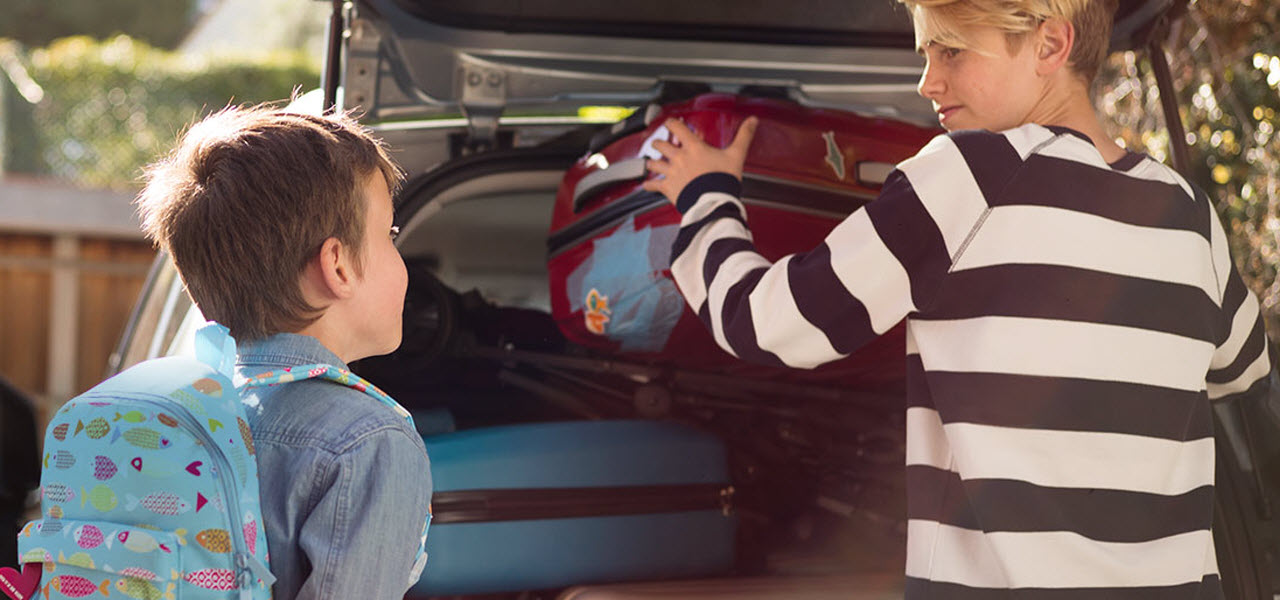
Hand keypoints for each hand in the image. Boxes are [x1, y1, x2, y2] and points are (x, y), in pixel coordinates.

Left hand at [643, 116, 757, 203]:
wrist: (714, 202)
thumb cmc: (724, 179)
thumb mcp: (736, 155)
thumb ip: (743, 137)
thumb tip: (753, 121)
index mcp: (694, 147)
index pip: (677, 127)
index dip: (672, 123)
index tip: (671, 122)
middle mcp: (679, 158)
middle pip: (660, 145)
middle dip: (658, 143)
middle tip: (658, 143)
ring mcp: (671, 173)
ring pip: (653, 164)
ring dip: (651, 163)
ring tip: (650, 162)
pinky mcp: (668, 188)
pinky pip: (653, 185)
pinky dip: (649, 185)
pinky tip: (646, 185)